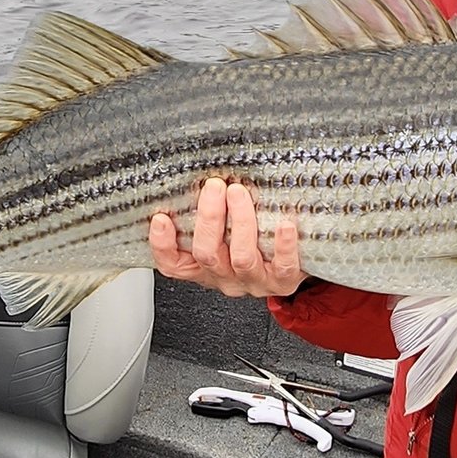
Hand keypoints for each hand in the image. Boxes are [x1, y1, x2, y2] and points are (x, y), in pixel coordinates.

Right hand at [148, 178, 305, 297]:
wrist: (295, 266)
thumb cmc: (256, 242)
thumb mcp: (225, 232)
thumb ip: (211, 214)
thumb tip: (202, 176)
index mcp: (205, 266)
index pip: (173, 264)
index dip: (162, 245)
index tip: (161, 218)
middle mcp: (225, 276)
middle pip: (206, 254)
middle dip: (209, 218)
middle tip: (215, 187)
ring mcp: (253, 280)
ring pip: (241, 258)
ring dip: (240, 222)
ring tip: (239, 194)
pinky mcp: (282, 281)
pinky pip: (282, 266)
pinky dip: (283, 245)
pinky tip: (284, 225)